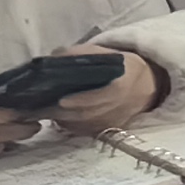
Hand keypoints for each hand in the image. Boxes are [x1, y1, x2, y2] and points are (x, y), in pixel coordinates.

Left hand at [47, 49, 161, 131]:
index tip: (63, 100)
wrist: (147, 87)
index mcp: (123, 84)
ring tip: (41, 111)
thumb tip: (55, 56)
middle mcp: (119, 107)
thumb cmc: (123, 67)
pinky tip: (56, 116)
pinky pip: (83, 131)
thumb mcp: (110, 55)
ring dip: (61, 119)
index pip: (104, 96)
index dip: (83, 99)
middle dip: (62, 111)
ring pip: (82, 124)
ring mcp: (113, 122)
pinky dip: (67, 124)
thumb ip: (84, 54)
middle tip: (38, 106)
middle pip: (87, 113)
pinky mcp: (106, 130)